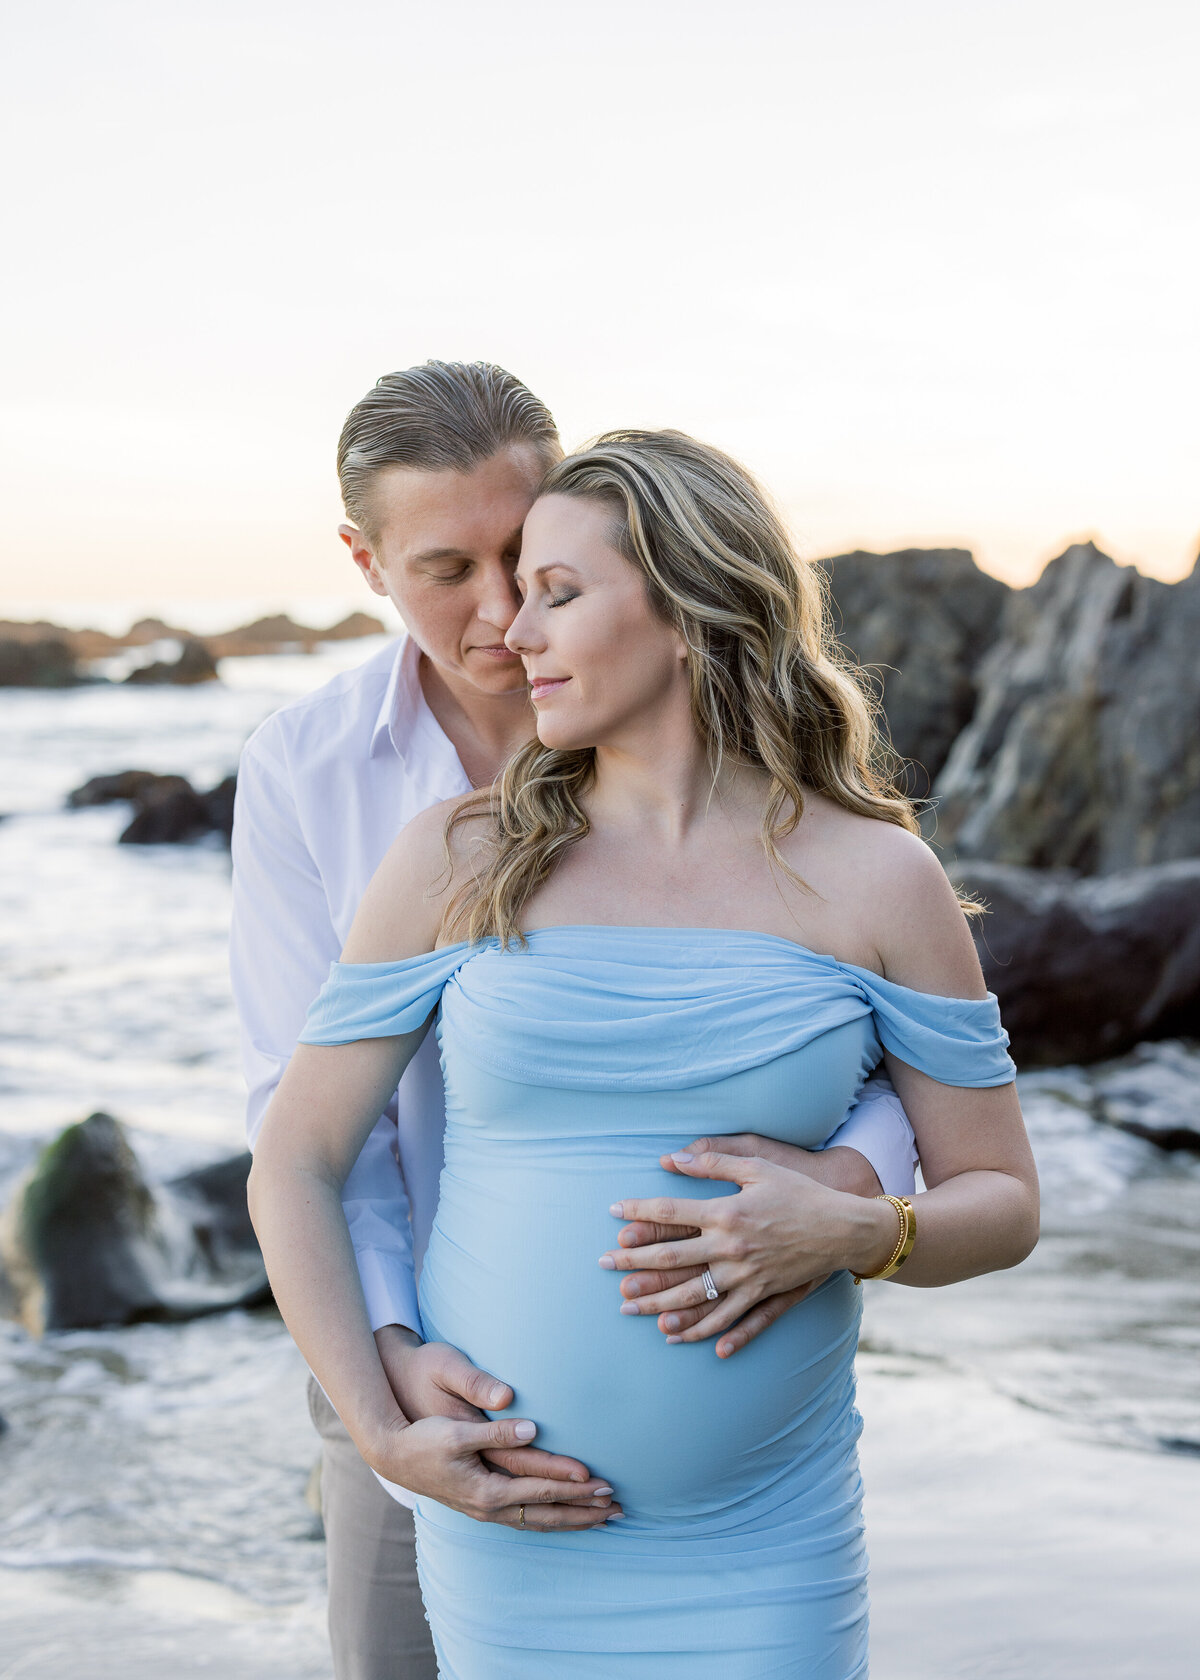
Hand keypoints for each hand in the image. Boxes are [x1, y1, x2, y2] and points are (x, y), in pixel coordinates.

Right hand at [372, 1328, 621, 1527]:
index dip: (572, 1486)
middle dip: (583, 1512)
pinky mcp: (480, 1503)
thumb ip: (494, 1431)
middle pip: (546, 1514)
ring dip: (571, 1519)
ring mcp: (484, 1509)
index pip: (540, 1489)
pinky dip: (549, 1518)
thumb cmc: (422, 1437)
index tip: (602, 1482)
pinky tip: (562, 1516)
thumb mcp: (456, 1430)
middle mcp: (488, 1506)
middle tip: (618, 1508)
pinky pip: (524, 1518)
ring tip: (603, 1518)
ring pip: (537, 1520)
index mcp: (486, 1490)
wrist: (389, 1451)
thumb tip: (532, 1428)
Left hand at [601, 1148, 894, 1356]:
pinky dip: (702, 1332)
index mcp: (726, 1213)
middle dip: (633, 1261)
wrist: (843, 1227)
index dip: (638, 1211)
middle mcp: (731, 1248)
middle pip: (671, 1259)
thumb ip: (713, 1162)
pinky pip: (727, 1320)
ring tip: (627, 1306)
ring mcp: (746, 1277)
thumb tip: (672, 1157)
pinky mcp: (762, 1295)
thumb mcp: (757, 1168)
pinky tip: (678, 1338)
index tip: (613, 1212)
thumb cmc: (799, 1192)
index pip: (670, 1213)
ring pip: (692, 1296)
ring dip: (656, 1302)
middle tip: (604, 1264)